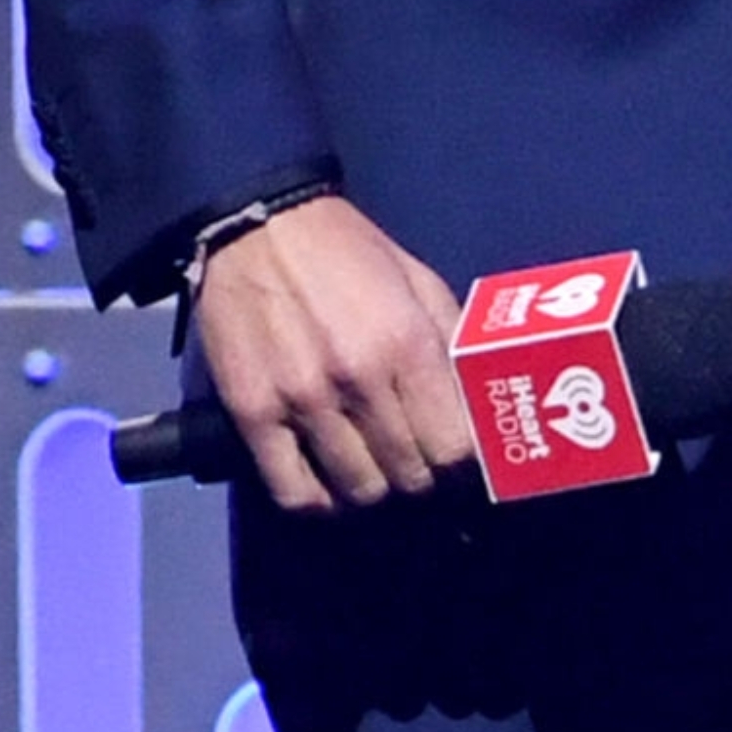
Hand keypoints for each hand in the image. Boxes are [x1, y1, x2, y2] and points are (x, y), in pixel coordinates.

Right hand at [188, 196, 473, 514]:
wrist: (261, 227)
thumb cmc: (348, 253)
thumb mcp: (418, 283)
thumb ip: (450, 343)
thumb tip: (477, 403)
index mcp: (409, 344)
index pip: (453, 447)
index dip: (464, 465)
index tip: (463, 465)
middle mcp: (360, 380)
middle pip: (410, 476)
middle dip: (423, 479)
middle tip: (420, 468)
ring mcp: (303, 403)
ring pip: (358, 491)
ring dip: (375, 491)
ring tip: (378, 474)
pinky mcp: (254, 415)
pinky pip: (294, 492)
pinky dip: (319, 503)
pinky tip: (330, 489)